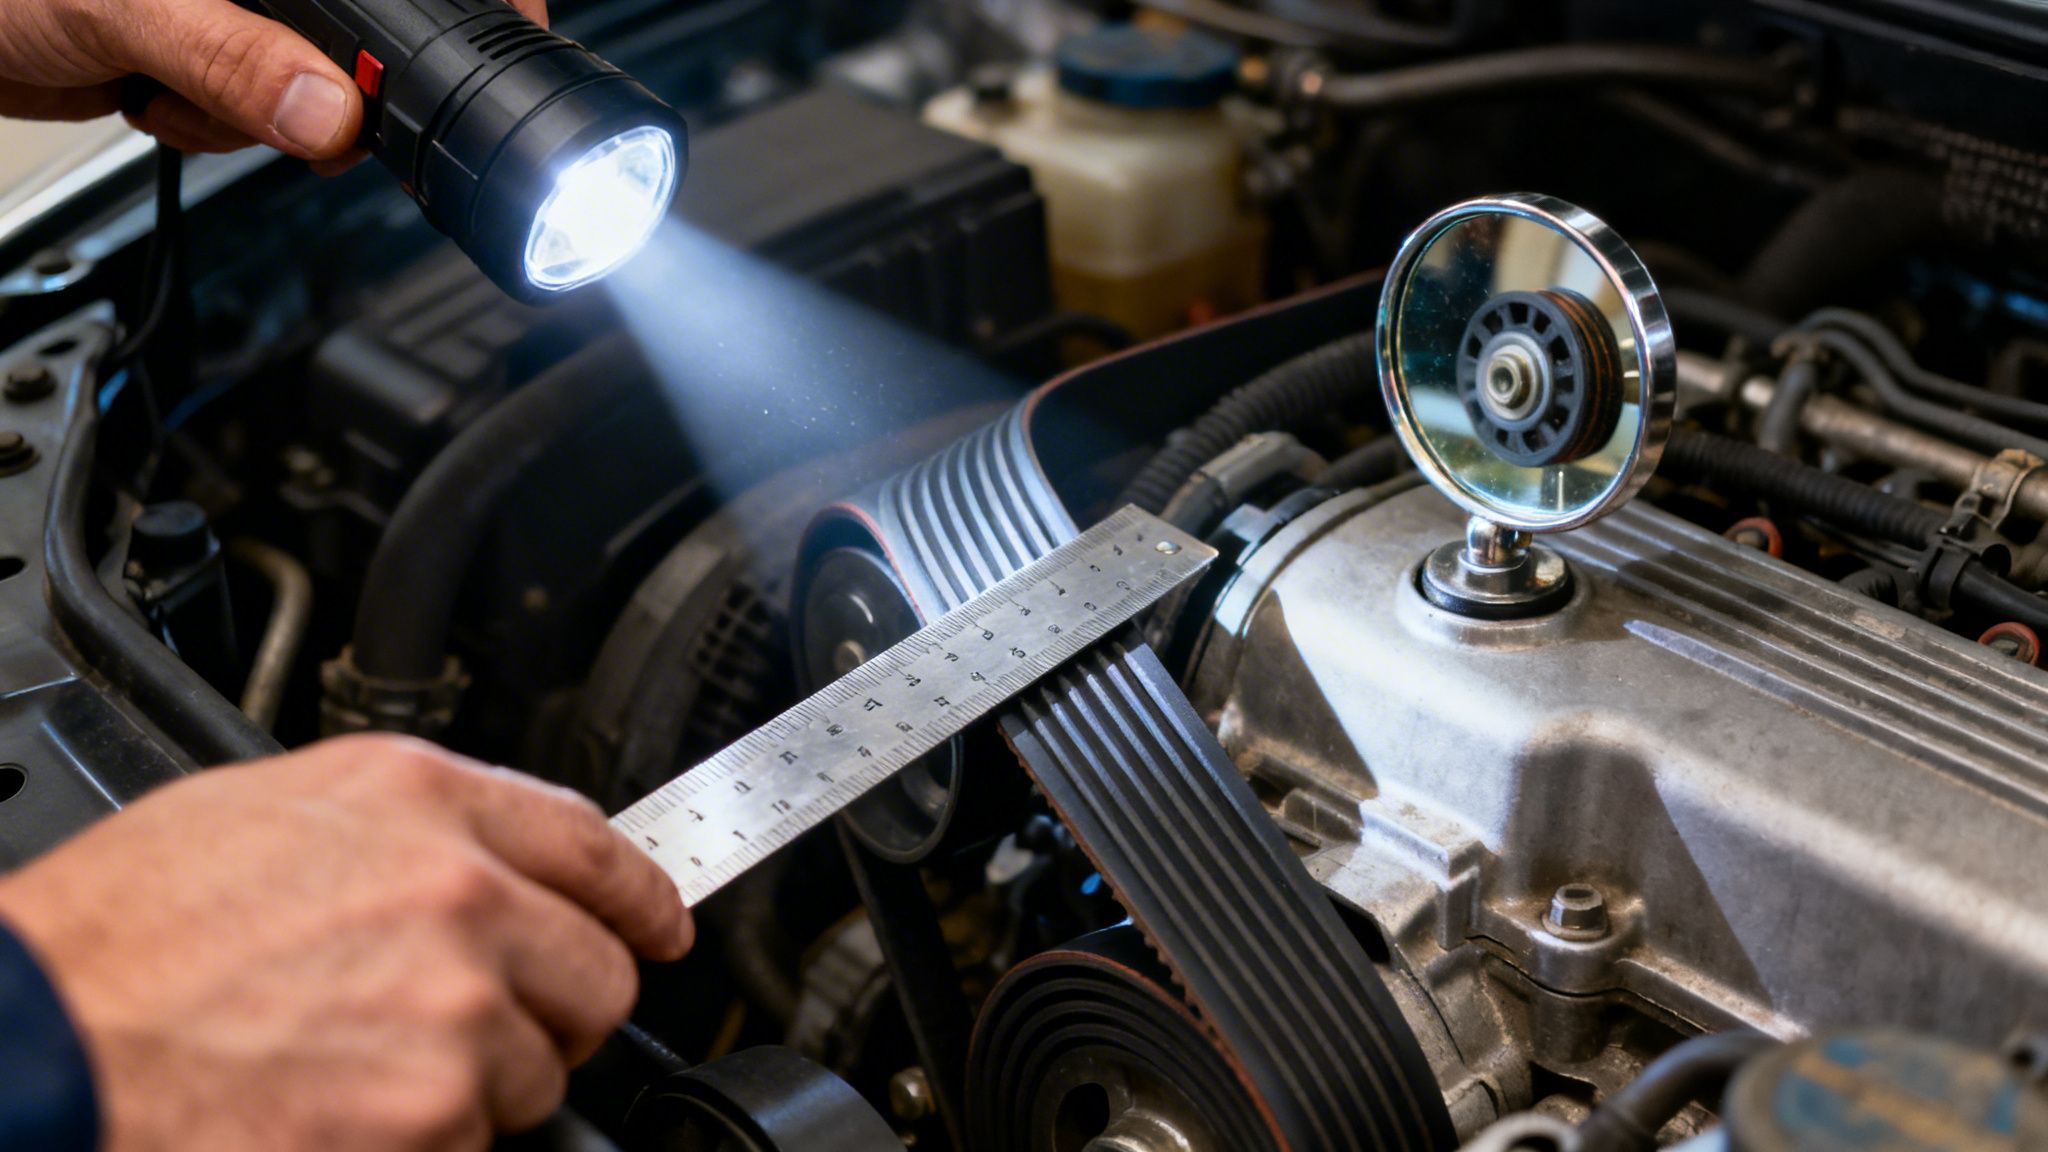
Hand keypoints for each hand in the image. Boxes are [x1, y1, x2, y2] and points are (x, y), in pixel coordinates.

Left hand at [0, 0, 546, 167]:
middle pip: (361, 38)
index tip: (499, 47)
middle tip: (289, 112)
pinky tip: (153, 95)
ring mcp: (237, 11)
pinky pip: (255, 107)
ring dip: (248, 118)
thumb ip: (233, 57)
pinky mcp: (209, 48)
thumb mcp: (125, 9)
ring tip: (174, 88)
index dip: (456, 11)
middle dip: (326, 91)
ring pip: (310, 85)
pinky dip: (210, 124)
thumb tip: (331, 116)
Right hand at [0, 734, 689, 1150]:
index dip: (641, 897)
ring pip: (542, 1069)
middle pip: (598, 970)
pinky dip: (429, 1141)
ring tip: (362, 1068)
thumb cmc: (115, 940)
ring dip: (479, 1083)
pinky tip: (341, 1112)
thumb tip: (480, 859)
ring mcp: (454, 1005)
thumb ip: (399, 830)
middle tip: (480, 1024)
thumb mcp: (263, 815)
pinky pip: (481, 1139)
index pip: (594, 846)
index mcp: (417, 800)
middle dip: (556, 1008)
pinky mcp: (433, 1110)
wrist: (38, 1047)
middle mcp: (456, 891)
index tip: (660, 925)